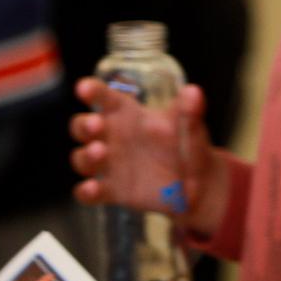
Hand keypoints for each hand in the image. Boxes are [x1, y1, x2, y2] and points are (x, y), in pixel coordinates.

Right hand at [70, 79, 227, 237]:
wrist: (197, 184)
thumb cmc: (186, 145)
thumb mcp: (189, 127)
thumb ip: (189, 111)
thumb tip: (193, 91)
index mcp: (128, 115)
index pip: (105, 99)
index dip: (93, 91)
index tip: (84, 88)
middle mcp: (112, 138)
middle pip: (84, 127)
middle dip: (84, 125)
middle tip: (96, 124)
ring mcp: (108, 165)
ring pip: (83, 158)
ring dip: (86, 156)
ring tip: (99, 151)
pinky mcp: (110, 191)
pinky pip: (89, 193)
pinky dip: (86, 192)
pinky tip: (93, 188)